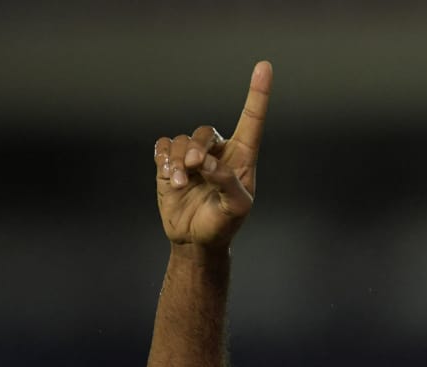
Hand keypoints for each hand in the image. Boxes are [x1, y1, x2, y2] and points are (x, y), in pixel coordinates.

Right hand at [153, 61, 271, 246]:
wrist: (196, 240)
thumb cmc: (223, 224)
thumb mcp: (236, 208)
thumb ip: (227, 182)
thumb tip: (206, 162)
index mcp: (243, 158)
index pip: (252, 120)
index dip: (258, 93)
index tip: (264, 66)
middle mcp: (219, 152)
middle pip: (205, 132)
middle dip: (197, 148)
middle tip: (194, 168)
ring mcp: (193, 157)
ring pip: (181, 141)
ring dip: (177, 161)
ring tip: (178, 184)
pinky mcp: (170, 163)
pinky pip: (163, 146)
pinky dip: (162, 159)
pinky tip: (168, 177)